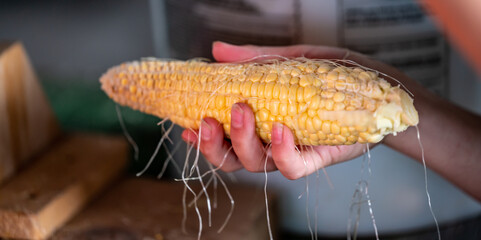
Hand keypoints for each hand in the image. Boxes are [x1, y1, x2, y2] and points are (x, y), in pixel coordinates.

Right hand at [181, 42, 400, 178]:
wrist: (381, 89)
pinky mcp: (318, 158)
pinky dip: (282, 152)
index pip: (224, 139)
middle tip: (210, 118)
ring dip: (241, 142)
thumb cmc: (337, 76)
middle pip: (233, 159)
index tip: (187, 123)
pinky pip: (292, 167)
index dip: (202, 138)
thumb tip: (217, 49)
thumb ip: (256, 60)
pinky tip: (280, 128)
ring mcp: (294, 152)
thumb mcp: (293, 60)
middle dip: (215, 144)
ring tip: (240, 111)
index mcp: (261, 122)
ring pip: (256, 165)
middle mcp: (273, 142)